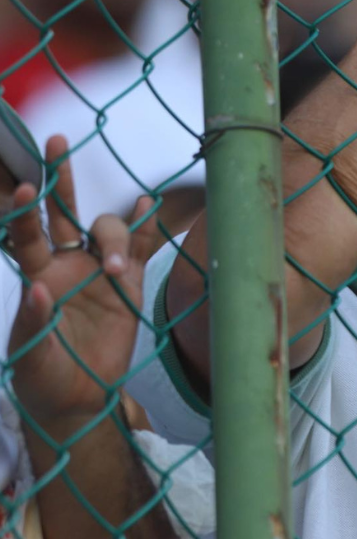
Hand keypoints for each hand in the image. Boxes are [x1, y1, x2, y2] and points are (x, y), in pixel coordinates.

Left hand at [6, 135, 157, 425]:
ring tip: (119, 269)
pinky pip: (143, 248)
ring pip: (106, 230)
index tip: (27, 188)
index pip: (28, 234)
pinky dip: (148, 227)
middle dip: (60, 177)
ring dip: (115, 237)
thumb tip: (39, 290)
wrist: (78, 398)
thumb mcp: (29, 355)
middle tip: (55, 141)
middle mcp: (66, 264)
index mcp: (36, 276)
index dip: (27, 211)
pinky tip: (149, 206)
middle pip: (63, 212)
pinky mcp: (130, 284)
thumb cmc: (43, 376)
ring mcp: (99, 271)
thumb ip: (33, 322)